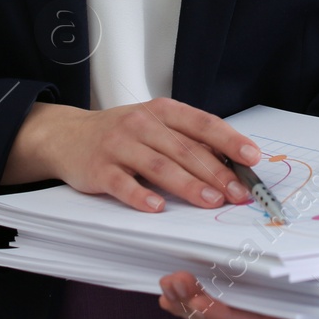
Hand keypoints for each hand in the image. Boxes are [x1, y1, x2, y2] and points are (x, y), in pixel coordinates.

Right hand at [8, 96, 256, 211]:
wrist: (67, 135)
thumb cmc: (122, 133)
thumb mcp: (154, 126)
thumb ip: (187, 141)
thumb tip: (230, 164)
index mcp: (162, 111)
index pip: (202, 123)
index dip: (229, 140)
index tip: (252, 158)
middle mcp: (142, 124)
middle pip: (185, 149)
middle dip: (216, 172)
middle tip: (238, 193)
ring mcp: (119, 146)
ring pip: (159, 165)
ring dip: (187, 185)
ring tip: (210, 201)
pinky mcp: (99, 169)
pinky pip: (123, 184)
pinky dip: (141, 196)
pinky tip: (157, 207)